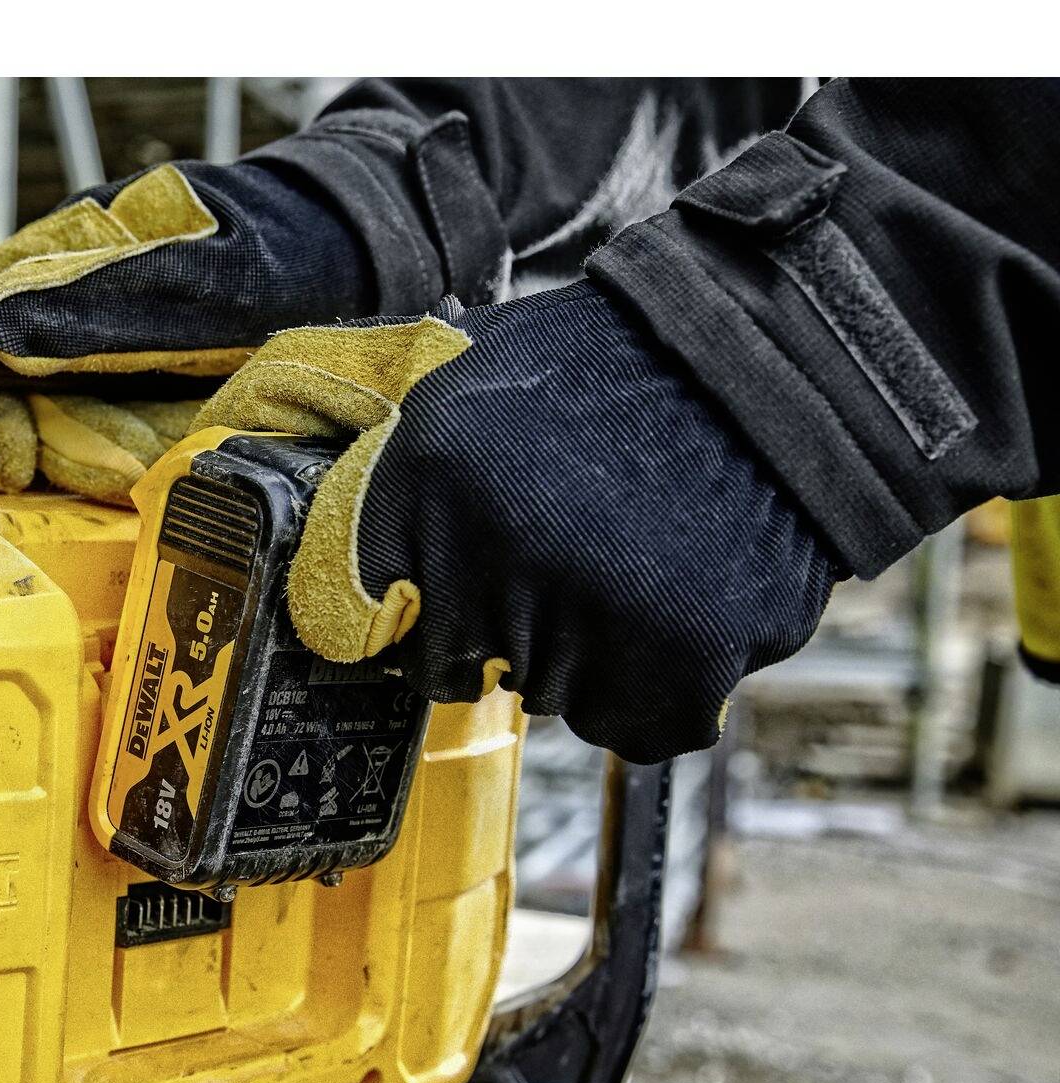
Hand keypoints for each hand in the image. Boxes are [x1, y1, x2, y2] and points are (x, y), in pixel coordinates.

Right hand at [0, 158, 374, 500]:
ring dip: (122, 469)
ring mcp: (118, 378)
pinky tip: (196, 461)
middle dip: (76, 451)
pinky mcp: (162, 421)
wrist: (384, 262)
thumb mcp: (198, 271)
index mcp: (64, 265)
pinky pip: (130, 472)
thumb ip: (97, 301)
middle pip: (22, 416)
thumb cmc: (294, 242)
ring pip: (77, 453)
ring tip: (184, 447)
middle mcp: (77, 328)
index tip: (11, 463)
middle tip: (141, 459)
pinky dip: (156, 482)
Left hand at [211, 284, 840, 760]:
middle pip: (456, 663)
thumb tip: (300, 485)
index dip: (408, 602)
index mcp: (422, 478)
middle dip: (503, 622)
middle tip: (571, 550)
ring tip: (638, 560)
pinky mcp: (677, 664)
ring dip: (586, 654)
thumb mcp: (469, 372)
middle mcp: (489, 552)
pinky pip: (634, 727)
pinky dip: (657, 689)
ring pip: (550, 697)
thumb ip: (390, 458)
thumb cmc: (616, 363)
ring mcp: (583, 614)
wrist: (781, 355)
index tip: (435, 591)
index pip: (358, 612)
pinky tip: (682, 606)